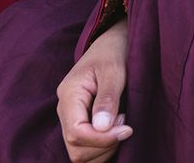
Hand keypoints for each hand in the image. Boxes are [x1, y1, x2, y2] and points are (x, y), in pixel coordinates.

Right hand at [57, 20, 131, 162]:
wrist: (113, 41)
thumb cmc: (114, 51)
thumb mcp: (114, 70)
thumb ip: (107, 98)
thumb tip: (102, 127)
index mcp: (69, 94)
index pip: (76, 133)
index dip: (102, 139)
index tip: (127, 128)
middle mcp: (65, 110)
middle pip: (76, 148)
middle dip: (104, 145)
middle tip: (126, 124)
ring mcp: (71, 117)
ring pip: (80, 153)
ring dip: (104, 148)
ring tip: (122, 124)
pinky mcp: (81, 122)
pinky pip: (86, 148)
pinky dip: (103, 148)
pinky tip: (117, 131)